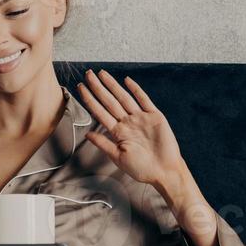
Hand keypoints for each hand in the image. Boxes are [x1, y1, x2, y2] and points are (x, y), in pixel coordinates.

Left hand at [77, 69, 187, 196]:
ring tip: (102, 74)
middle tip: (88, 74)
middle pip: (109, 101)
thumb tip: (87, 134)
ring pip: (123, 98)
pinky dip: (136, 90)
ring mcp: (141, 118)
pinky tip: (127, 80)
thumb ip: (103, 144)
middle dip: (98, 88)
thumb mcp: (118, 158)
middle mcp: (127, 122)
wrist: (164, 172)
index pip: (100, 112)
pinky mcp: (155, 116)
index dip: (90, 100)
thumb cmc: (142, 169)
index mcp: (118, 132)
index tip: (80, 88)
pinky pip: (144, 100)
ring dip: (113, 85)